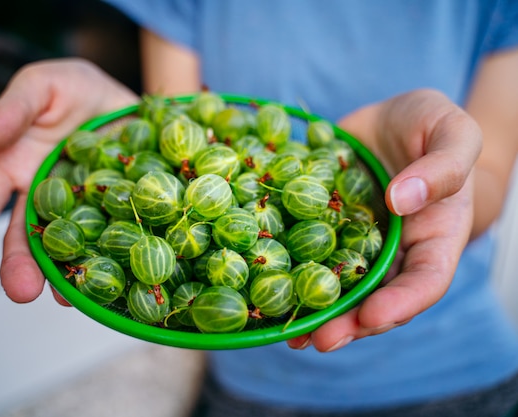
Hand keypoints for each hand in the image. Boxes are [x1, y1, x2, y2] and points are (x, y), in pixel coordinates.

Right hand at [0, 58, 137, 303]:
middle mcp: (42, 199)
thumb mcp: (42, 86)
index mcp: (13, 168)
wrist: (125, 103)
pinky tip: (110, 281)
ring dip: (64, 274)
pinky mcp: (117, 216)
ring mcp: (80, 212)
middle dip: (19, 265)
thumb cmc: (73, 91)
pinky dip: (110, 261)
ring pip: (67, 249)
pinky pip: (112, 242)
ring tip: (65, 297)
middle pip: (24, 237)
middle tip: (19, 291)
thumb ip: (12, 112)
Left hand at [287, 89, 481, 351]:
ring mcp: (355, 242)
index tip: (373, 317)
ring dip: (316, 311)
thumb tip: (401, 200)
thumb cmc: (432, 126)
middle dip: (350, 323)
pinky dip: (289, 272)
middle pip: (376, 297)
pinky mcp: (323, 227)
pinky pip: (306, 252)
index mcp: (434, 237)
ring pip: (339, 285)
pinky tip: (264, 287)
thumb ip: (442, 167)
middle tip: (320, 339)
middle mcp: (393, 250)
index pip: (426, 281)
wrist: (393, 122)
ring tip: (290, 332)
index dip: (401, 304)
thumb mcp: (453, 132)